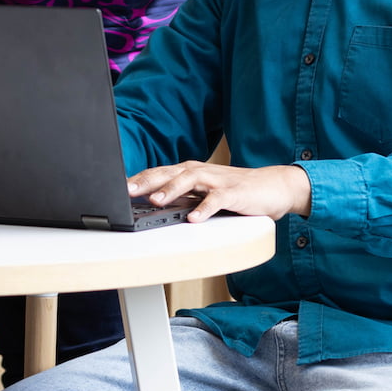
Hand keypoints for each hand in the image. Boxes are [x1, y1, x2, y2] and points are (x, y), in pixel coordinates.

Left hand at [127, 161, 312, 222]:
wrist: (274, 186)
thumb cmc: (237, 192)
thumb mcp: (204, 193)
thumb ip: (183, 197)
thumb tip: (152, 205)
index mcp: (191, 172)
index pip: (160, 173)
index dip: (139, 179)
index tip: (117, 188)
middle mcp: (201, 172)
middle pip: (169, 173)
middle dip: (147, 181)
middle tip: (127, 190)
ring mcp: (218, 181)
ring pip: (190, 181)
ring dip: (172, 190)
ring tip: (156, 201)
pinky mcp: (235, 193)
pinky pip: (217, 200)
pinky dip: (204, 208)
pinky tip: (193, 218)